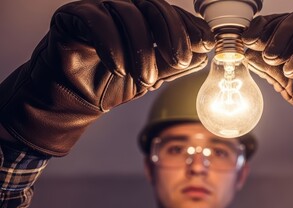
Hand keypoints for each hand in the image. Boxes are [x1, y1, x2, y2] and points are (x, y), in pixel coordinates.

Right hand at [0, 0, 213, 155]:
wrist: (74, 100)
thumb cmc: (111, 85)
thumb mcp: (150, 77)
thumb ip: (173, 63)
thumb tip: (202, 53)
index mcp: (143, 20)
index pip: (170, 14)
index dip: (190, 27)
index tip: (206, 45)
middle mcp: (124, 9)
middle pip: (154, 6)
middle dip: (173, 35)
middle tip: (180, 61)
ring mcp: (100, 8)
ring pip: (129, 14)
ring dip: (142, 49)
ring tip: (146, 79)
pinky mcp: (75, 14)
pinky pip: (98, 20)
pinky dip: (112, 45)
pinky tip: (119, 68)